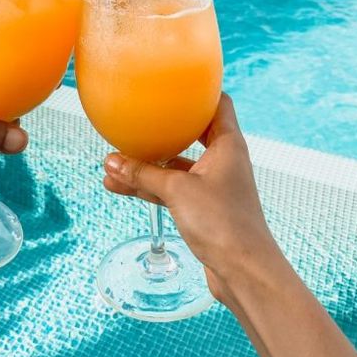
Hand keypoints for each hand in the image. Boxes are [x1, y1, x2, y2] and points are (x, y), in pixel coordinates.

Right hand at [102, 93, 278, 304]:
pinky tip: (121, 186)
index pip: (218, 103)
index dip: (199, 91)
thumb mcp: (177, 191)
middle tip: (137, 118)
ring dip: (147, 165)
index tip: (173, 83)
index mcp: (227, 144)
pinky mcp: (203, 209)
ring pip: (175, 166)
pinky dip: (150, 187)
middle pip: (191, 133)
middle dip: (162, 129)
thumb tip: (111, 161)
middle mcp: (223, 161)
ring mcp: (213, 186)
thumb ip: (143, 173)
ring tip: (112, 163)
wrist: (245, 272)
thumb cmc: (224, 224)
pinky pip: (171, 190)